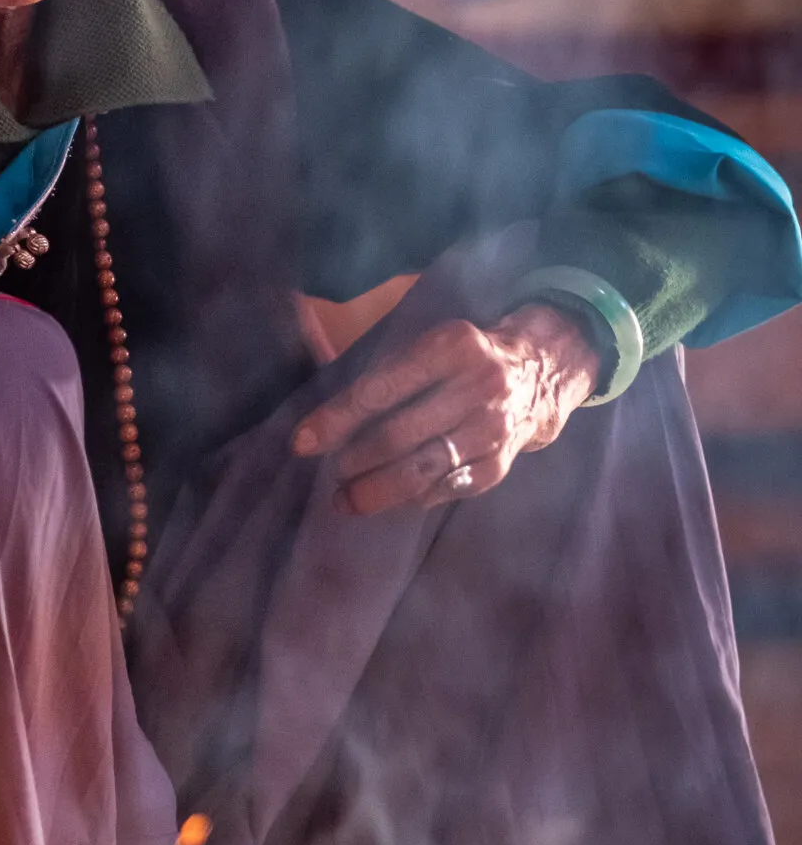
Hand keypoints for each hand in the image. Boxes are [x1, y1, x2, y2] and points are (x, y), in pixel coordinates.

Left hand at [291, 301, 600, 515]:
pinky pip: (448, 488)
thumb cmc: (465, 355)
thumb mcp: (433, 343)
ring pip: (423, 469)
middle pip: (399, 434)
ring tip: (346, 500)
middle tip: (329, 478)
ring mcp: (492, 429)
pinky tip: (390, 500)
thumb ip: (389, 372)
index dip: (337, 418)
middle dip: (355, 461)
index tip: (302, 443)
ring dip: (378, 490)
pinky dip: (413, 497)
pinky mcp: (502, 464)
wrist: (543, 370)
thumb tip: (328, 418)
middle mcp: (477, 387)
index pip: (381, 388)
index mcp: (451, 346)